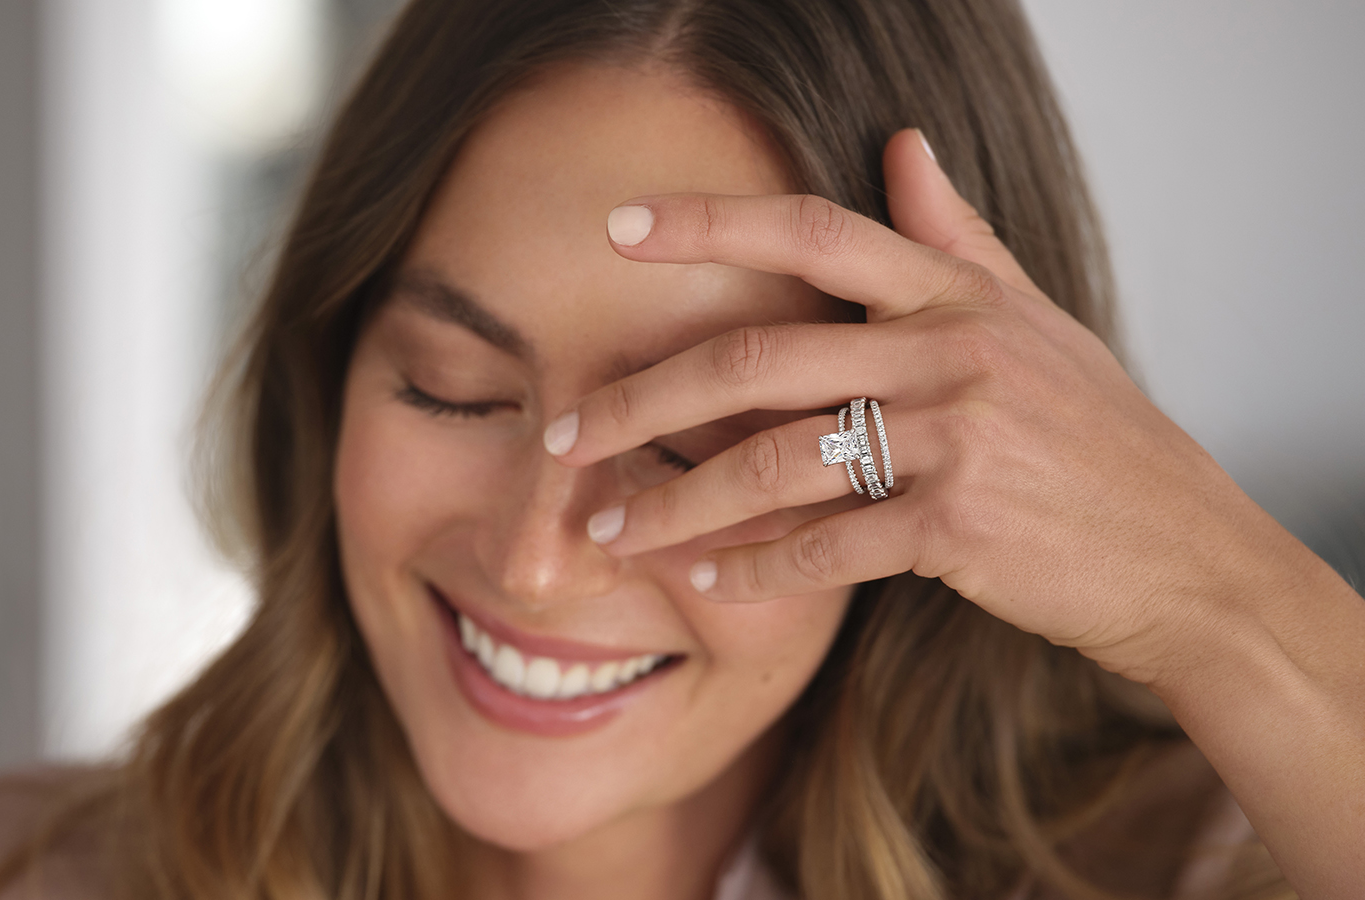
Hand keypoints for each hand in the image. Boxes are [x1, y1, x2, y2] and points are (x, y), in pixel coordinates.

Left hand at [545, 129, 1276, 680]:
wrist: (1183, 553)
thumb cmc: (1101, 437)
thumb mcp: (1035, 319)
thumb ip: (957, 236)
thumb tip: (903, 145)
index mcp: (957, 296)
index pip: (816, 231)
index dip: (710, 223)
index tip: (617, 229)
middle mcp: (949, 353)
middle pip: (758, 356)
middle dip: (643, 399)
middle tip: (565, 435)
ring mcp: (957, 440)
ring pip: (775, 458)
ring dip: (677, 500)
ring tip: (608, 527)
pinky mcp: (959, 529)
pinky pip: (827, 546)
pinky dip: (756, 566)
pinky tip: (705, 579)